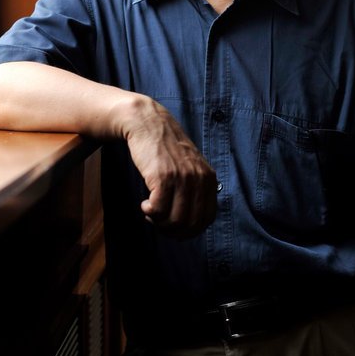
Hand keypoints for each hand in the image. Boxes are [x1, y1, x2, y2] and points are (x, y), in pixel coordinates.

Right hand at [123, 100, 216, 238]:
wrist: (148, 124)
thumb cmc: (166, 149)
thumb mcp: (191, 167)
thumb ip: (196, 189)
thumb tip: (189, 224)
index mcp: (209, 179)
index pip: (207, 219)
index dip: (190, 230)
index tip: (175, 228)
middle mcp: (199, 179)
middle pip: (190, 224)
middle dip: (173, 231)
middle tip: (159, 222)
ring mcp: (182, 178)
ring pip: (174, 221)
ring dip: (159, 223)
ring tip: (150, 212)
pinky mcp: (163, 177)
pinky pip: (158, 210)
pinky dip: (149, 212)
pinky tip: (144, 204)